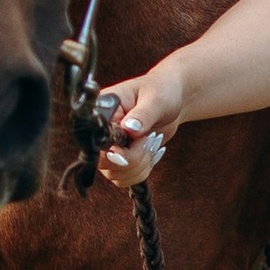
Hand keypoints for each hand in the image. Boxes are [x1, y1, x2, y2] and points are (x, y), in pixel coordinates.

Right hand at [94, 58, 188, 188]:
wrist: (173, 99)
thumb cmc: (162, 91)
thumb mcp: (155, 99)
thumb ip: (143, 114)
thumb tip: (129, 129)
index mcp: (102, 111)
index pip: (96, 140)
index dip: (113, 151)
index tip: (133, 148)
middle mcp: (101, 132)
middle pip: (104, 163)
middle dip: (133, 158)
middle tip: (150, 139)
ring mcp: (109, 148)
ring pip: (115, 174)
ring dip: (140, 165)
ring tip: (152, 142)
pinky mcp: (120, 159)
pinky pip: (125, 178)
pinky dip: (142, 171)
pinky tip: (152, 153)